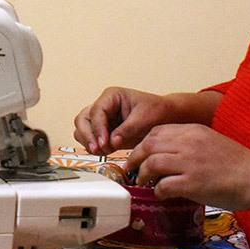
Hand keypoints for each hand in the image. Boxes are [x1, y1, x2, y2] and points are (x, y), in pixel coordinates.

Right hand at [73, 88, 221, 155]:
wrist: (167, 118)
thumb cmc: (158, 111)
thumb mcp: (145, 118)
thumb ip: (127, 129)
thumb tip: (112, 141)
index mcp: (112, 96)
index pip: (96, 111)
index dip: (98, 128)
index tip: (104, 143)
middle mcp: (104, 106)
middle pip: (83, 120)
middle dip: (88, 135)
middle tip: (98, 149)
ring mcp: (102, 119)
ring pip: (82, 129)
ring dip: (89, 142)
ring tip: (103, 152)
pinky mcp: (104, 131)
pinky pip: (91, 139)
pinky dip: (94, 147)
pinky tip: (105, 152)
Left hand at [125, 122, 249, 247]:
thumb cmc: (239, 163)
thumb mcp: (212, 141)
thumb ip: (191, 143)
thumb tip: (169, 153)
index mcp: (193, 130)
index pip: (157, 131)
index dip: (143, 142)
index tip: (140, 154)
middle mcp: (189, 142)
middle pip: (149, 144)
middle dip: (135, 157)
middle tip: (132, 170)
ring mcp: (190, 162)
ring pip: (152, 163)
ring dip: (144, 174)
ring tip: (145, 183)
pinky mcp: (193, 183)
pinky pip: (164, 185)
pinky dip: (158, 190)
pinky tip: (161, 194)